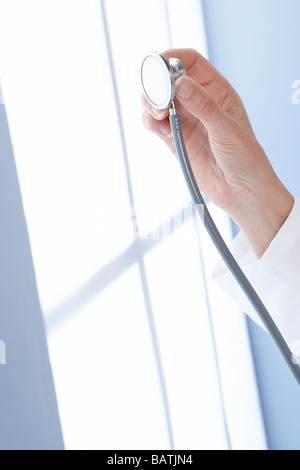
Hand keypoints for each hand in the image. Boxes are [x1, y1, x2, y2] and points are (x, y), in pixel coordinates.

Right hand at [142, 48, 293, 256]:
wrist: (240, 190)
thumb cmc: (245, 158)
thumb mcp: (227, 128)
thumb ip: (203, 106)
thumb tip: (180, 84)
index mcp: (216, 90)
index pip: (190, 62)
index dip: (172, 58)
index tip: (158, 66)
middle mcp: (197, 102)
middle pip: (166, 79)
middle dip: (156, 85)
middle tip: (157, 100)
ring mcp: (184, 120)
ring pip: (157, 101)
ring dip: (150, 105)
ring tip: (159, 117)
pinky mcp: (174, 138)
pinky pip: (154, 124)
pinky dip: (151, 124)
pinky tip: (164, 131)